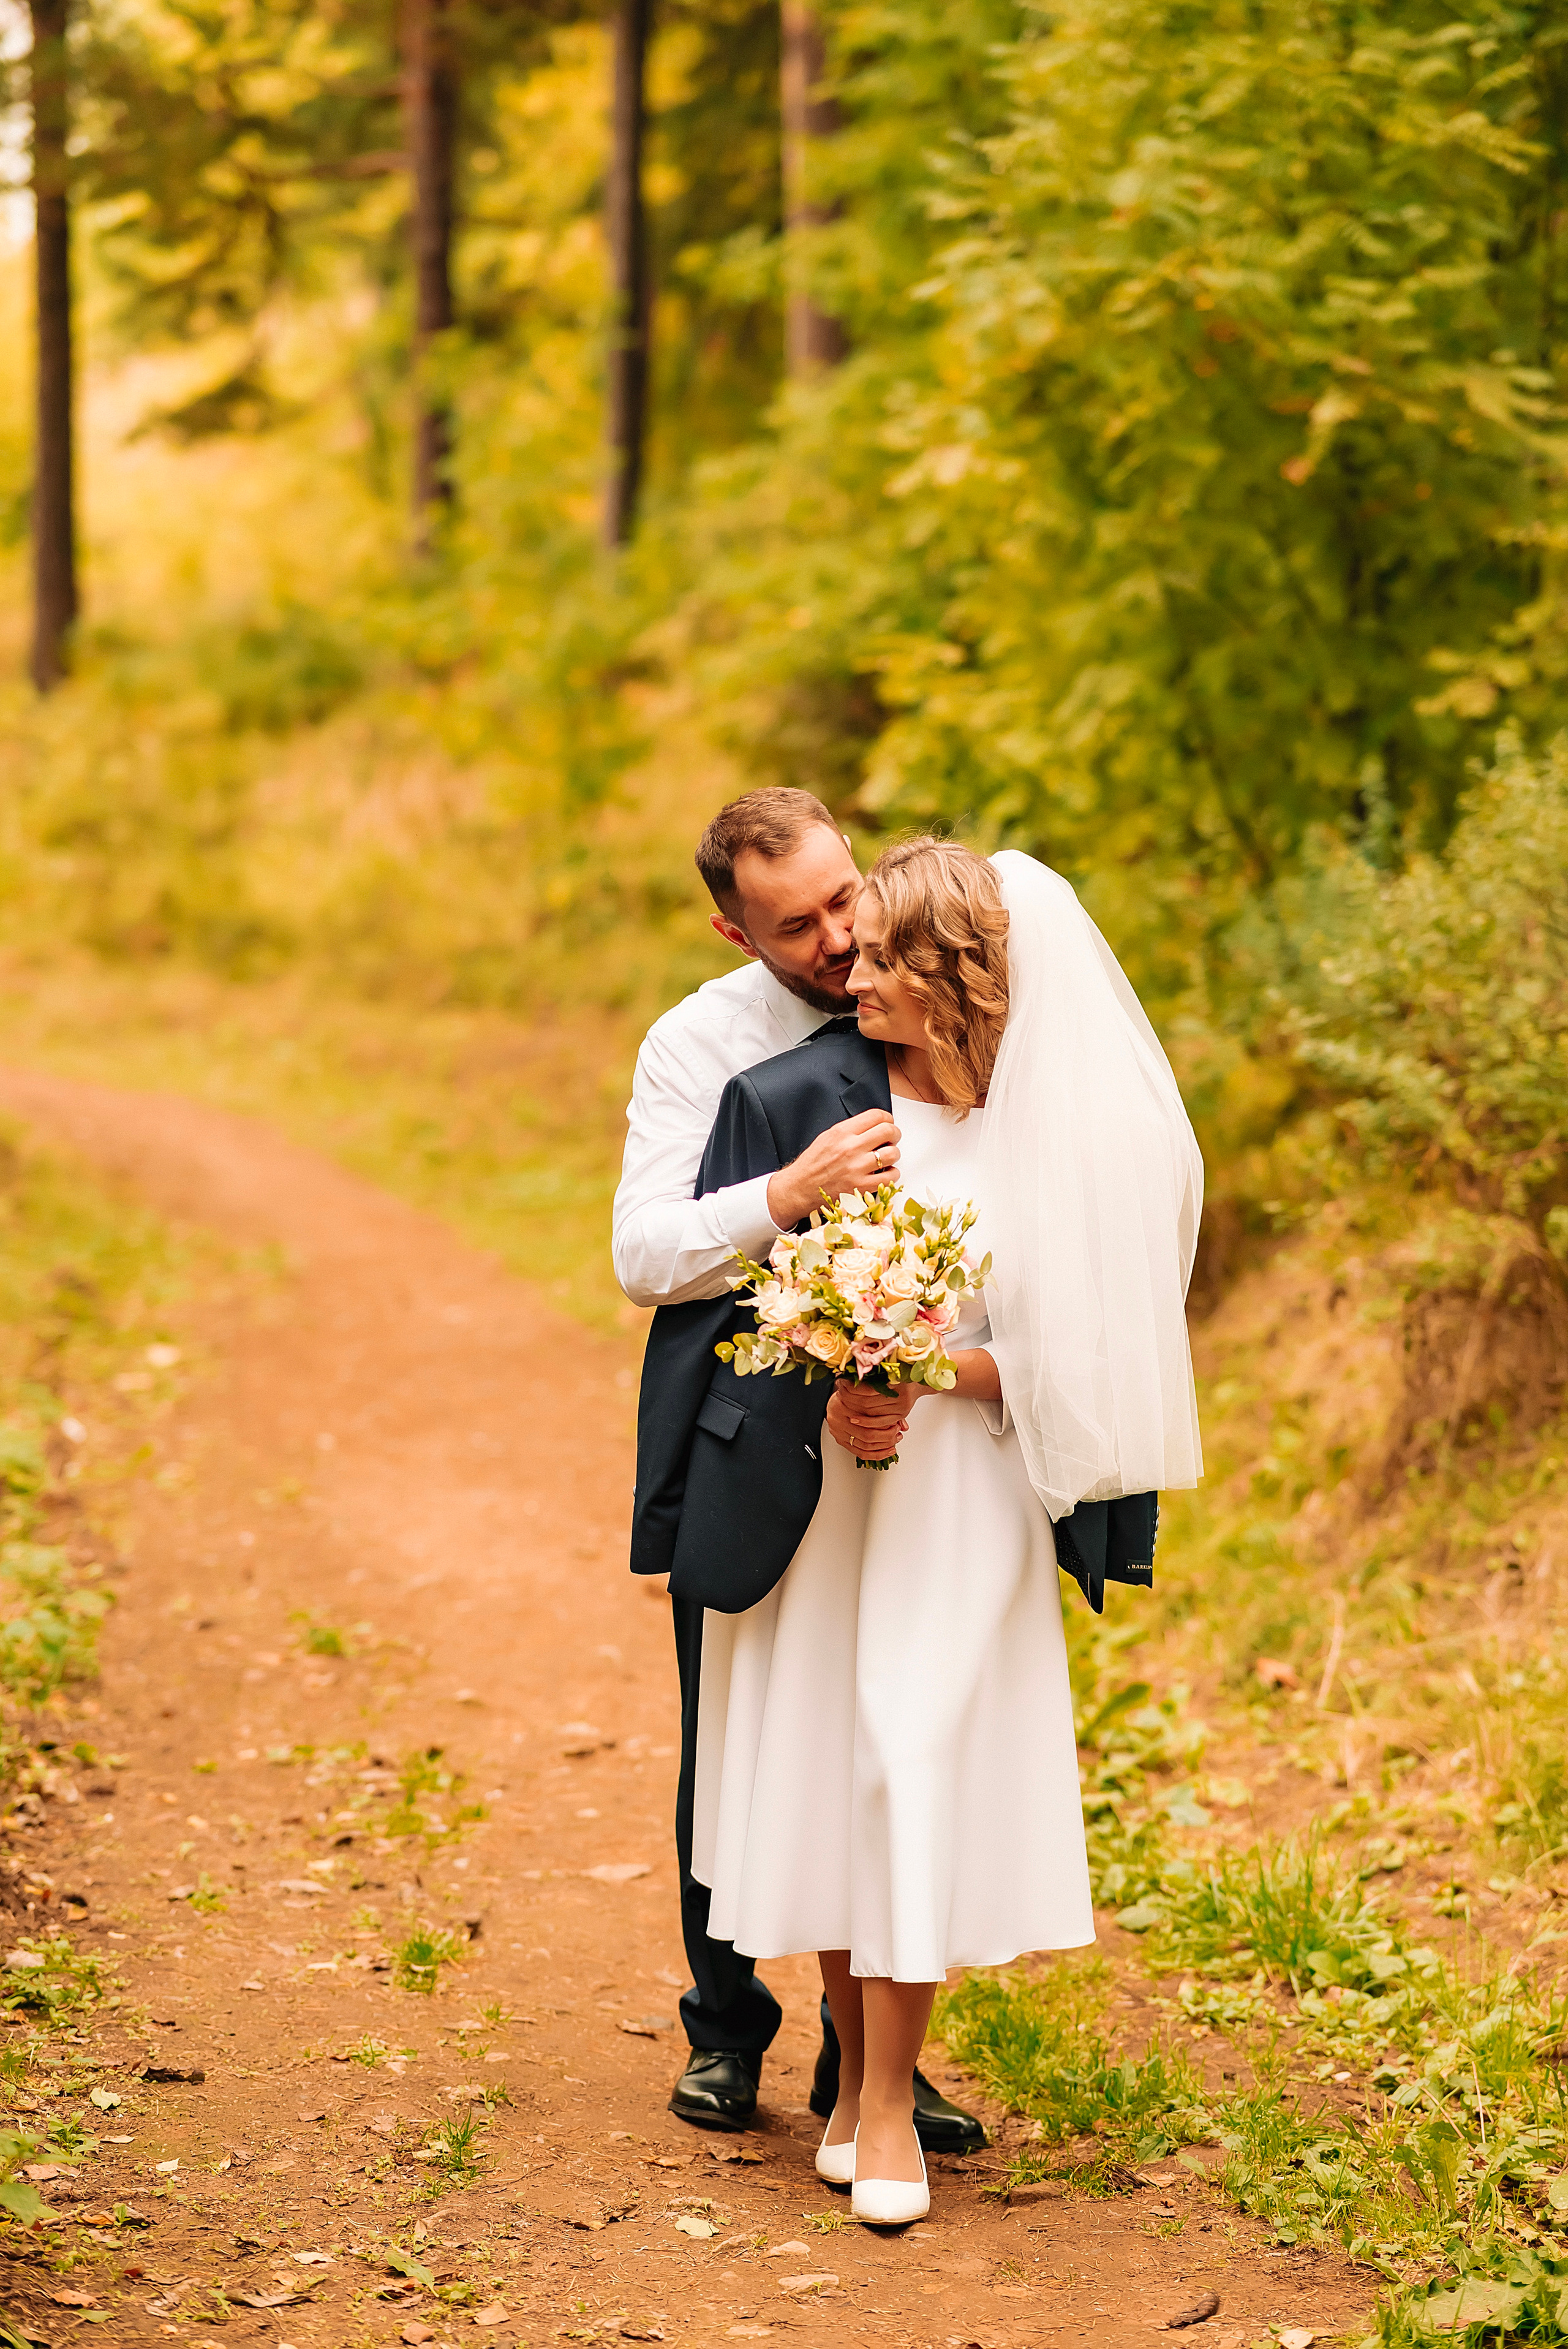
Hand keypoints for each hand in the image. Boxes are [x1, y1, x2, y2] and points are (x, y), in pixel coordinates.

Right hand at [766, 1108, 901, 1229]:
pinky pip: (890, 1177)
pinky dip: (892, 1174)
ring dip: (893, 1154)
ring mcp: (856, 1168)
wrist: (799, 1189)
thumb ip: (850, 1130)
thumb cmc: (812, 1164)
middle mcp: (850, 1148)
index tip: (887, 1123)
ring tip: (886, 1157)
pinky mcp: (861, 1187)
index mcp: (841, 1132)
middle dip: (894, 1134)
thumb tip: (873, 1126)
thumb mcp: (827, 1137)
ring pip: (892, 1153)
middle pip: (888, 1131)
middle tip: (891, 1139)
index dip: (887, 1118)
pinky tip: (884, 1173)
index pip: (876, 1116)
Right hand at [826, 1379, 915, 1461]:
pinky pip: (860, 1453)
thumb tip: (902, 1424)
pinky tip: (887, 1451)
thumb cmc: (852, 1392)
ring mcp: (838, 1431)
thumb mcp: (866, 1391)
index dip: (884, 1423)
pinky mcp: (840, 1440)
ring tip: (894, 1441)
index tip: (896, 1423)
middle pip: (867, 1434)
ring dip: (883, 1445)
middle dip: (885, 1436)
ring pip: (865, 1445)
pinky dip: (876, 1454)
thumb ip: (882, 1404)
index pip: (867, 1418)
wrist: (838, 1395)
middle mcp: (838, 1419)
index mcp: (842, 1404)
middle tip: (896, 1432)